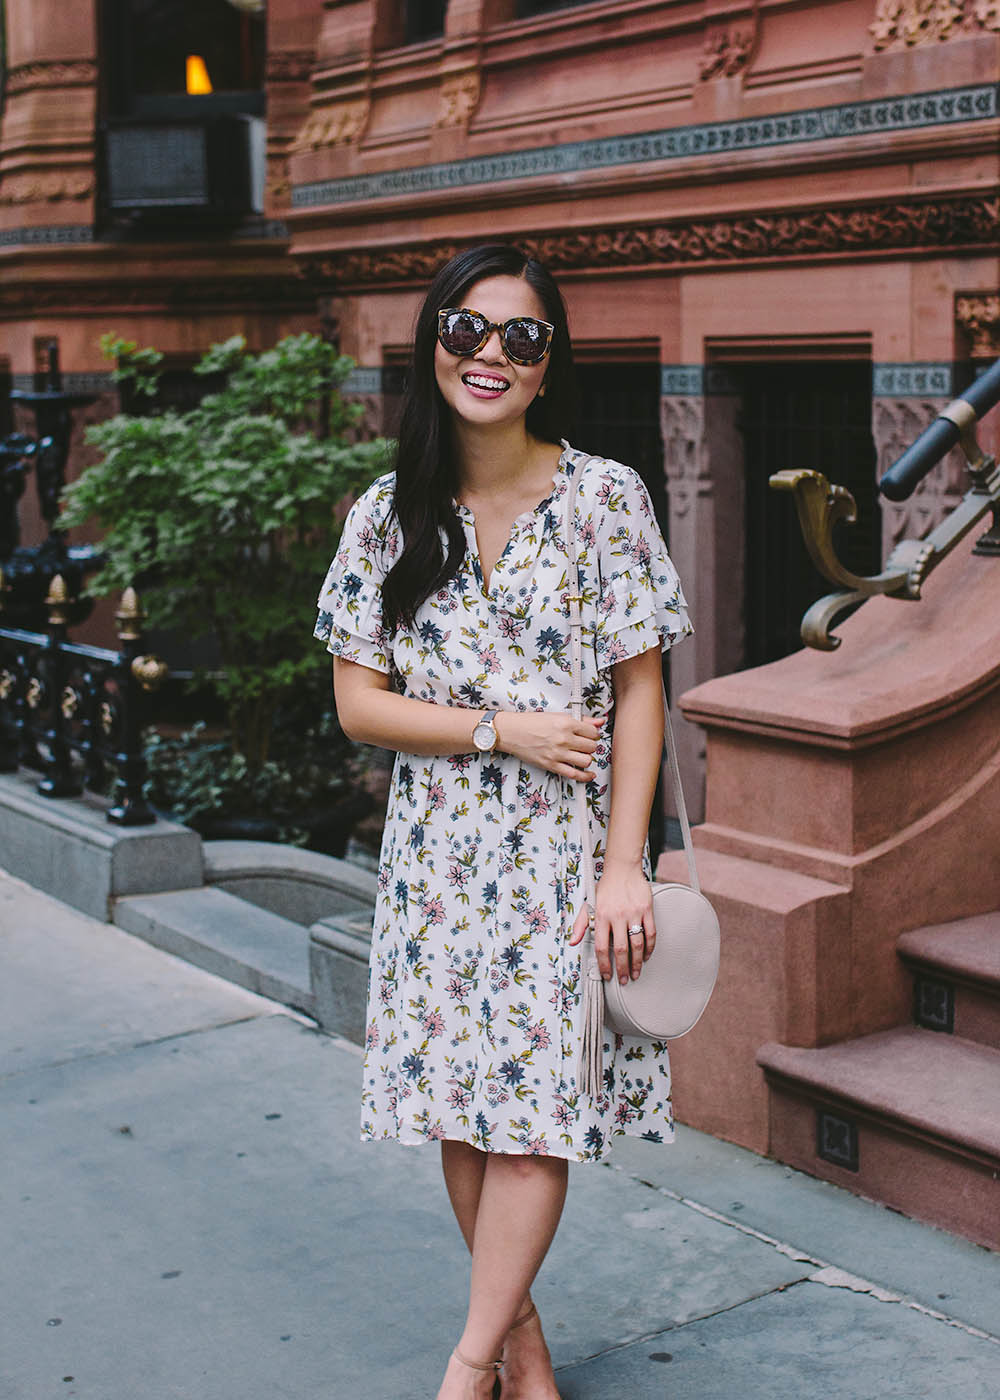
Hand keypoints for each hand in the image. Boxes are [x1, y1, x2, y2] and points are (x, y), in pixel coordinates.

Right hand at [496, 711, 605, 782]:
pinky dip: (585, 776)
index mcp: (566, 723)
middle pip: (591, 747)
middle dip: (590, 745)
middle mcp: (564, 739)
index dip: (593, 733)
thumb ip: (581, 719)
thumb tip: (600, 721)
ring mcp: (558, 753)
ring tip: (581, 754)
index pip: (593, 732)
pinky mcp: (551, 765)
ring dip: (586, 758)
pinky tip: (589, 774)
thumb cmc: (531, 722)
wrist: (511, 732)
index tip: (589, 734)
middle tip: (584, 744)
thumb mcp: (557, 715)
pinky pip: (574, 774)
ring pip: (586, 760)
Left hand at [568, 861, 653, 984]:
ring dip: (637, 962)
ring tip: (636, 972)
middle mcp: (617, 916)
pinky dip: (649, 947)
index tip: (606, 975)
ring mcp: (634, 913)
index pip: (601, 946)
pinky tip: (646, 955)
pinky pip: (651, 933)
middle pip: (620, 949)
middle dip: (622, 968)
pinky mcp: (647, 910)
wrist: (622, 869)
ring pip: (637, 944)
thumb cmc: (605, 888)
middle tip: (624, 980)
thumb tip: (572, 942)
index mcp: (601, 916)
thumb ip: (580, 924)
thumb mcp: (588, 904)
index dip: (604, 964)